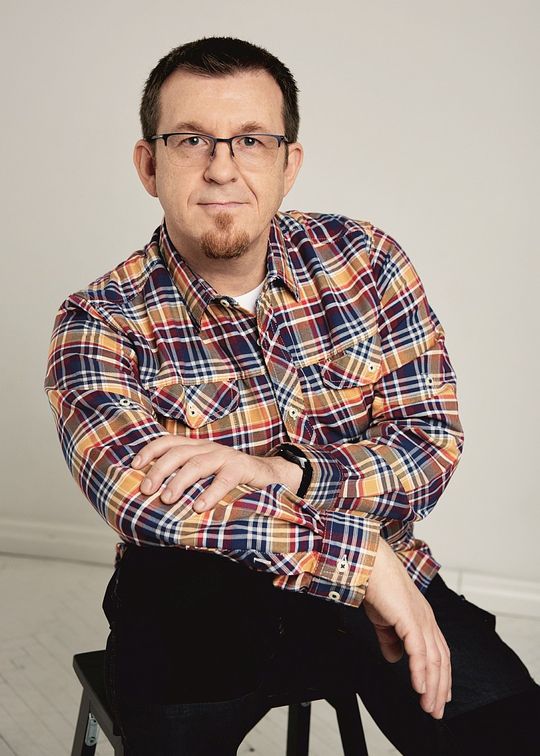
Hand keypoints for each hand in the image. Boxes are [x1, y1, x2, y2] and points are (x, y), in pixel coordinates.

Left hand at [131, 435, 302, 512]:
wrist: (270, 475)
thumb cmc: (231, 479)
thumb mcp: (205, 474)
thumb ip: (185, 479)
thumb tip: (154, 496)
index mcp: (197, 447)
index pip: (168, 442)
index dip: (150, 451)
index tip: (134, 465)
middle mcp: (208, 448)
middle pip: (178, 453)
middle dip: (159, 470)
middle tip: (146, 489)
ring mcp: (225, 456)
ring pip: (197, 464)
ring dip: (179, 481)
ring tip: (167, 499)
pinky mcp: (242, 468)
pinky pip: (224, 479)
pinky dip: (211, 492)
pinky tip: (199, 506)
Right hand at [363, 537, 451, 719]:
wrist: (369, 562)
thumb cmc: (376, 582)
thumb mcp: (383, 617)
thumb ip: (390, 638)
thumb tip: (394, 658)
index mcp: (422, 617)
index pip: (439, 651)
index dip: (441, 675)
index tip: (440, 694)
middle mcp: (427, 619)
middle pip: (442, 659)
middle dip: (440, 687)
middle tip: (436, 709)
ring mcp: (421, 618)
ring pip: (434, 659)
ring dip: (433, 686)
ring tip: (429, 705)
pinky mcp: (410, 619)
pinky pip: (420, 651)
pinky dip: (421, 671)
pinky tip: (420, 686)